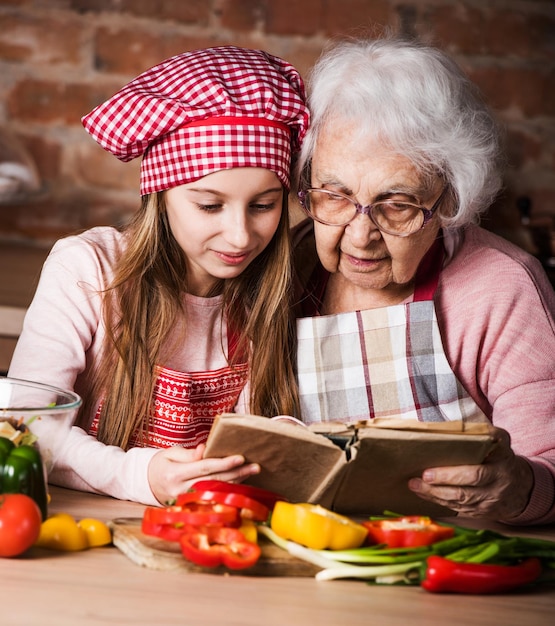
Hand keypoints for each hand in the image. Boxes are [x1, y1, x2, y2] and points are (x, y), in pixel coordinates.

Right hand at [147, 444, 259, 504]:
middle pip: (215, 480)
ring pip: (217, 490)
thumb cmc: (160, 465)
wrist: (146, 484)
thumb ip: (189, 454)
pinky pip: (214, 497)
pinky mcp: (192, 506)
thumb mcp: (170, 454)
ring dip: (237, 481)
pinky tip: (242, 482)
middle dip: (237, 473)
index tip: (240, 457)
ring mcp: (187, 501)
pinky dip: (229, 489)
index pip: (205, 468)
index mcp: (175, 475)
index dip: (224, 463)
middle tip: (255, 466)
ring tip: (253, 471)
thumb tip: (205, 449)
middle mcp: (182, 491)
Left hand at [408, 427, 533, 520]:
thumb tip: (458, 427)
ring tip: (415, 486)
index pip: (475, 474)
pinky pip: (458, 510)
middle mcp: (496, 488)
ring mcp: (489, 504)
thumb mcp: (500, 441)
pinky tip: (425, 495)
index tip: (428, 472)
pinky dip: (440, 503)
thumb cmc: (501, 457)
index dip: (450, 476)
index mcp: (500, 467)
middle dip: (438, 488)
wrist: (521, 487)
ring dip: (434, 496)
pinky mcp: (481, 513)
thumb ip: (486, 432)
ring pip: (459, 503)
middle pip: (465, 493)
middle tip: (417, 481)